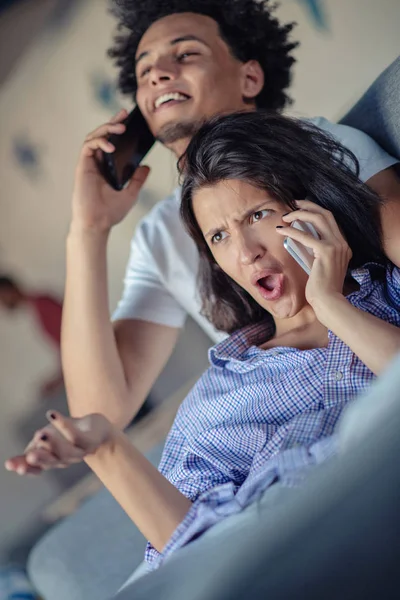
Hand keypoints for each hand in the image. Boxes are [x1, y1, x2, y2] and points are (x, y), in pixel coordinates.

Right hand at [4, 411, 113, 475]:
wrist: (99, 429)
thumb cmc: (69, 434)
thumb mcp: (47, 441)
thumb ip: (32, 450)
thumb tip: (10, 464)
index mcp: (53, 461)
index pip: (38, 467)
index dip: (26, 467)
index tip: (10, 464)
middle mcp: (66, 459)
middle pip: (53, 461)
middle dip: (41, 459)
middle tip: (30, 455)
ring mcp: (80, 452)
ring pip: (66, 451)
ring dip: (53, 443)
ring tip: (40, 433)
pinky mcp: (91, 441)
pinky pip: (77, 435)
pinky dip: (63, 425)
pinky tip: (51, 413)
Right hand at [71, 108, 149, 232]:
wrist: (98, 223)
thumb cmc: (110, 212)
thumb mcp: (130, 193)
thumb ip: (137, 180)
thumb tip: (146, 166)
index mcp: (106, 168)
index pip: (111, 143)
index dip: (117, 129)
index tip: (128, 120)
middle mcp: (96, 164)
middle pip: (101, 136)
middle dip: (112, 122)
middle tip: (124, 114)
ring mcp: (88, 165)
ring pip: (93, 137)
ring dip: (106, 129)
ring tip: (120, 127)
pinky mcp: (82, 167)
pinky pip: (88, 146)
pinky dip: (99, 142)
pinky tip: (111, 145)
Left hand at [276, 200, 351, 317]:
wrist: (328, 301)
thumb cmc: (321, 288)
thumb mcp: (320, 266)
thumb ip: (315, 253)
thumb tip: (298, 241)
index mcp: (343, 246)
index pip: (330, 221)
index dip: (315, 211)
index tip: (302, 208)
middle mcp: (342, 243)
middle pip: (326, 214)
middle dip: (308, 206)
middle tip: (293, 204)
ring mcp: (336, 246)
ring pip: (318, 219)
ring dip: (299, 214)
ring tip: (285, 216)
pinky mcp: (325, 251)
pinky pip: (305, 236)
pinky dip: (292, 231)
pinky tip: (281, 230)